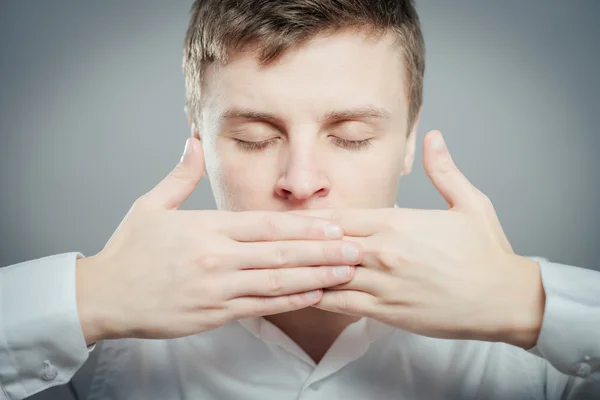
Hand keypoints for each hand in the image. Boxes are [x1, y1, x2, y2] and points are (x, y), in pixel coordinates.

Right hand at [76, 138, 362, 344]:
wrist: (103, 295)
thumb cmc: (129, 251)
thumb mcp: (151, 206)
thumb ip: (181, 175)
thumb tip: (194, 141)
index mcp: (207, 228)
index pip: (265, 225)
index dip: (304, 226)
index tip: (336, 225)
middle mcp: (216, 256)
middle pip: (280, 253)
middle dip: (323, 251)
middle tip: (357, 249)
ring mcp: (216, 287)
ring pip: (276, 282)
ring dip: (316, 277)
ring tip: (347, 272)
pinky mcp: (213, 313)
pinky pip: (260, 307)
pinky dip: (291, 301)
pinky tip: (315, 296)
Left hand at [294, 130, 544, 348]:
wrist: (504, 299)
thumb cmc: (486, 252)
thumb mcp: (469, 203)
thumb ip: (443, 170)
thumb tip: (434, 137)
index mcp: (396, 223)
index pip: (338, 218)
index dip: (311, 220)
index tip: (290, 219)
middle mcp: (382, 252)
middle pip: (325, 244)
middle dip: (300, 243)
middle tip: (270, 243)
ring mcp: (381, 283)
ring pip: (326, 274)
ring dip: (303, 270)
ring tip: (276, 268)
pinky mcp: (385, 310)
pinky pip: (340, 304)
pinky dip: (318, 297)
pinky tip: (301, 293)